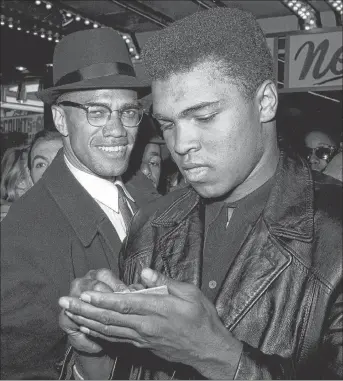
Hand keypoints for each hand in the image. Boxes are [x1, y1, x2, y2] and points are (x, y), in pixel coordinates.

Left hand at [59, 269, 242, 377]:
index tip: (84, 294)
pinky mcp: (142, 345)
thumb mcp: (190, 293)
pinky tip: (87, 330)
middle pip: (109, 318)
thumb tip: (144, 273)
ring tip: (69, 313)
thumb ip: (165, 282)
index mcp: (158, 310)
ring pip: (108, 330)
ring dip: (86, 321)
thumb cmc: (202, 319)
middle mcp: (145, 326)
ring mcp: (142, 338)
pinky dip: (98, 335)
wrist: (209, 350)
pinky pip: (116, 340)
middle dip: (85, 310)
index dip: (102, 300)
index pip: (124, 304)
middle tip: (65, 302)